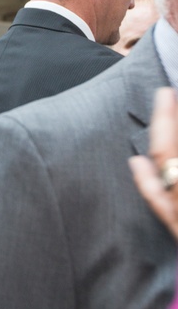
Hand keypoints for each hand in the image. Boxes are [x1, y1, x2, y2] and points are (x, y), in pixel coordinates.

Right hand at [130, 87, 177, 239]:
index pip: (164, 144)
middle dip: (175, 119)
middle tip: (173, 98)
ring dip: (177, 132)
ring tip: (176, 114)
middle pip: (177, 142)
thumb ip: (149, 187)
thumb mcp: (168, 217)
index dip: (164, 116)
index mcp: (176, 183)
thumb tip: (135, 161)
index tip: (164, 91)